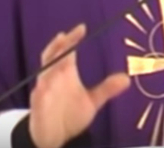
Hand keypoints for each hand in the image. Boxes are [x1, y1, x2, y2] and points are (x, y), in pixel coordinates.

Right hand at [29, 24, 130, 147]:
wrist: (55, 136)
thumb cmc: (70, 114)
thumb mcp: (92, 101)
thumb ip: (107, 89)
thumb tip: (126, 78)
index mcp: (66, 72)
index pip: (67, 51)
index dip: (72, 39)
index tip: (82, 28)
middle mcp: (53, 78)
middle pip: (52, 56)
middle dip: (57, 47)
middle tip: (65, 36)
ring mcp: (44, 91)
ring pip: (43, 74)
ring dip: (49, 66)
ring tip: (58, 58)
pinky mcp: (38, 106)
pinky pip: (37, 97)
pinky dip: (40, 92)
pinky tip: (43, 88)